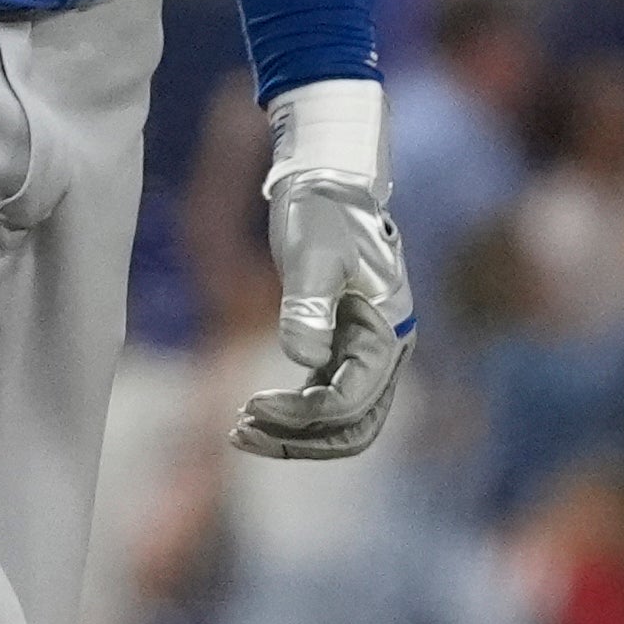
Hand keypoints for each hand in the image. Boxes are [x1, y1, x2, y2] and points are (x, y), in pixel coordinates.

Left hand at [234, 81, 413, 461]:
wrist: (327, 183)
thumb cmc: (323, 213)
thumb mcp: (312, 255)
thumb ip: (308, 306)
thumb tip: (304, 359)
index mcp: (386, 332)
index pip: (351, 400)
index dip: (303, 415)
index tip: (252, 406)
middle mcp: (384, 351)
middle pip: (353, 426)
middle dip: (301, 440)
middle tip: (241, 431)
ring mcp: (365, 353)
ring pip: (340, 421)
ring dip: (295, 435)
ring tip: (237, 431)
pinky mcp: (342, 348)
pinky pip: (325, 401)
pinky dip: (293, 415)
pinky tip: (249, 413)